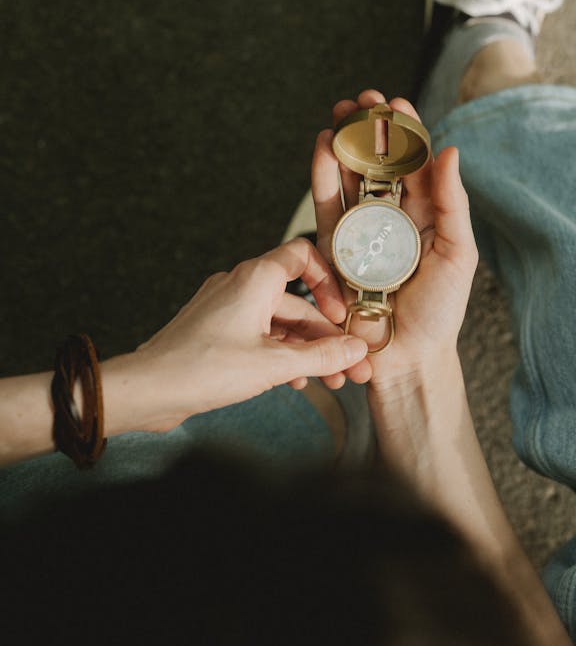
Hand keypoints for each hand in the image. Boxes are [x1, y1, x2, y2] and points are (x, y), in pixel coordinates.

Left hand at [134, 239, 368, 429]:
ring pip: (280, 324)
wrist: (150, 389)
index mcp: (255, 279)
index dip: (329, 282)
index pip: (302, 256)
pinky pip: (260, 336)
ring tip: (330, 381)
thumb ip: (322, 356)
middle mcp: (240, 286)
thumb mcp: (274, 365)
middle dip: (327, 338)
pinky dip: (281, 355)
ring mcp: (226, 308)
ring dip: (307, 351)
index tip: (342, 315)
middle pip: (298, 303)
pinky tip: (294, 381)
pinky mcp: (217, 332)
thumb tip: (355, 350)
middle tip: (351, 366)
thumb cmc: (202, 368)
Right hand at [313, 88, 478, 388]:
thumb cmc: (440, 311)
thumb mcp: (457, 254)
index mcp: (426, 214)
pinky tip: (324, 147)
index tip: (397, 102)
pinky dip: (323, 175)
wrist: (406, 357)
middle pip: (377, 162)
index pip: (414, 163)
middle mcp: (391, 218)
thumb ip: (453, 203)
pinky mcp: (335, 249)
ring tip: (340, 112)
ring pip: (350, 177)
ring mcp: (362, 231)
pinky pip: (327, 207)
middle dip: (368, 129)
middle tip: (362, 98)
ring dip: (344, 142)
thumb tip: (448, 150)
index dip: (405, 131)